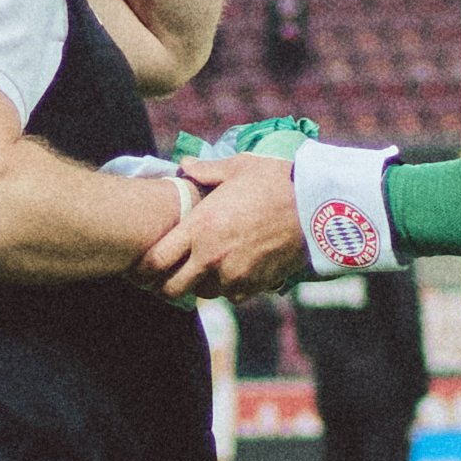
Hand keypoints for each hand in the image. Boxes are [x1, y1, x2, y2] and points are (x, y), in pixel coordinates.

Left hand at [137, 154, 305, 300]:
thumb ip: (205, 170)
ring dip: (201, 283)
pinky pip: (232, 295)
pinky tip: (236, 267)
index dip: (143, 268)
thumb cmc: (277, 181)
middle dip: (166, 284)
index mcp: (200, 227)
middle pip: (172, 288)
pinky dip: (229, 286)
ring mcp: (234, 275)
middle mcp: (212, 257)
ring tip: (207, 266)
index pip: (155, 261)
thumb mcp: (238, 166)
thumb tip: (184, 166)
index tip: (142, 267)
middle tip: (169, 274)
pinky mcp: (256, 285)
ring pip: (203, 293)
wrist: (318, 207)